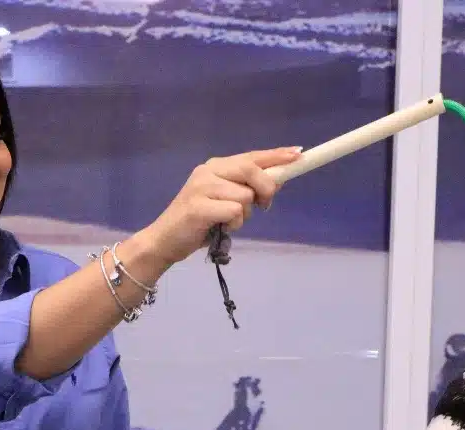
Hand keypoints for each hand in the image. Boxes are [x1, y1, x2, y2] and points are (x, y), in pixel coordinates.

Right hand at [139, 147, 302, 266]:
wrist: (166, 240)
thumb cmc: (199, 223)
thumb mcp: (227, 202)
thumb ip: (247, 190)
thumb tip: (277, 183)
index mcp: (216, 167)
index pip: (251, 157)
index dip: (276, 156)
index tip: (298, 154)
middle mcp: (208, 171)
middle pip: (251, 170)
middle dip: (266, 188)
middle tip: (264, 206)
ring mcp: (202, 187)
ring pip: (245, 196)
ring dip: (243, 215)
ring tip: (226, 222)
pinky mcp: (198, 206)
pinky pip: (234, 212)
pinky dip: (233, 225)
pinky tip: (220, 228)